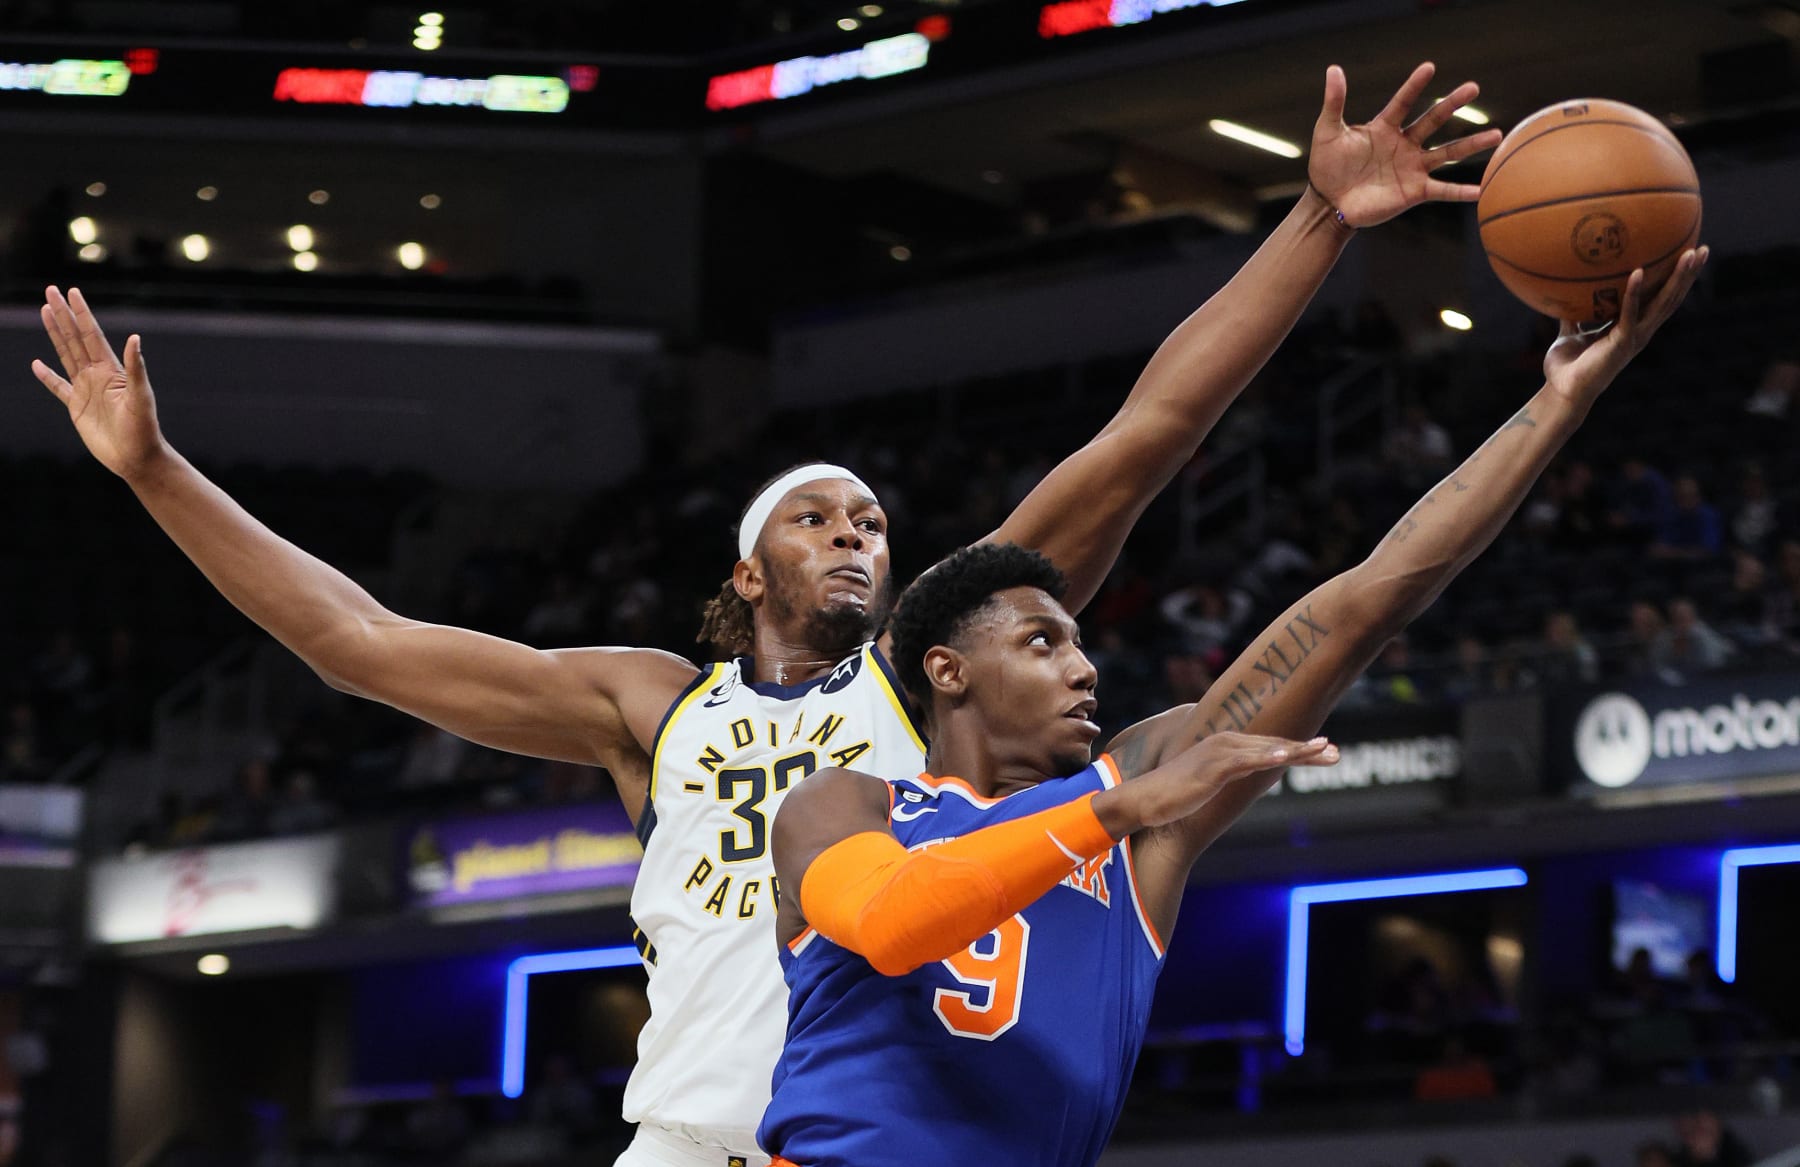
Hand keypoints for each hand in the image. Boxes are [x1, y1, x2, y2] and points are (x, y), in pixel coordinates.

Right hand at [31, 286, 166, 481]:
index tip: (72, 292)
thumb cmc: (144, 429)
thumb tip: (135, 338)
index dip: (81, 313)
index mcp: (111, 370)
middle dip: (63, 314)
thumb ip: (136, 368)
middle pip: (75, 338)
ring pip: (65, 355)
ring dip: (55, 334)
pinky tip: (37, 364)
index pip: (92, 335)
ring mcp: (86, 390)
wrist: (136, 458)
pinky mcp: (76, 408)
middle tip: (51, 290)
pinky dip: (47, 376)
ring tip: (45, 312)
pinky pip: (58, 387)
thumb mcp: (140, 397)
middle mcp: (97, 375)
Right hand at [1097, 731, 1336, 835]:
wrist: (1145, 800)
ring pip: (1266, 750)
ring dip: (1296, 750)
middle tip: (1336, 752)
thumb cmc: (1174, 794)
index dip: (1299, 750)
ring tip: (1323, 751)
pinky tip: (1286, 758)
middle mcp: (1225, 744)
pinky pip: (1244, 761)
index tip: (1326, 752)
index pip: (1270, 747)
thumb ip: (1230, 774)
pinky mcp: (1211, 767)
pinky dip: (1266, 758)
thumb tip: (1247, 775)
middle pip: (1274, 746)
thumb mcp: (1210, 782)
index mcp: (1226, 747)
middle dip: (1307, 750)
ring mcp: (1219, 753)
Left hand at [1308, 62, 1502, 228]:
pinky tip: (1481, 190)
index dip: (1414, 86)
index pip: (1403, 102)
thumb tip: (1333, 69)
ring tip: (1496, 134)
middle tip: (1473, 87)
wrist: (1329, 203)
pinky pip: (1442, 190)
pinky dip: (1461, 191)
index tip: (1429, 67)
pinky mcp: (1414, 191)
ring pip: (1447, 153)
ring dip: (1471, 144)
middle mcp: (1404, 144)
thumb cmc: (1327, 167)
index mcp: (1384, 127)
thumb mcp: (1327, 132)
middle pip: (1432, 120)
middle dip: (1451, 104)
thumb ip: (1334, 103)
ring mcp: (1412, 167)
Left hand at [1544, 246, 1708, 407]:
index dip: (1676, 280)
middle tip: (1702, 249)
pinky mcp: (1621, 343)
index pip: (1661, 299)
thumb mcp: (1571, 333)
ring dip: (1677, 279)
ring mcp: (1634, 338)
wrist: (1561, 391)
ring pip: (1662, 304)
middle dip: (1688, 275)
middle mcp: (1640, 332)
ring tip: (1688, 255)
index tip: (1688, 255)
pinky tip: (1638, 272)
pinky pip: (1629, 314)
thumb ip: (1574, 314)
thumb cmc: (1567, 365)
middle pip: (1672, 299)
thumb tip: (1565, 291)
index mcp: (1633, 327)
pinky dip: (1634, 293)